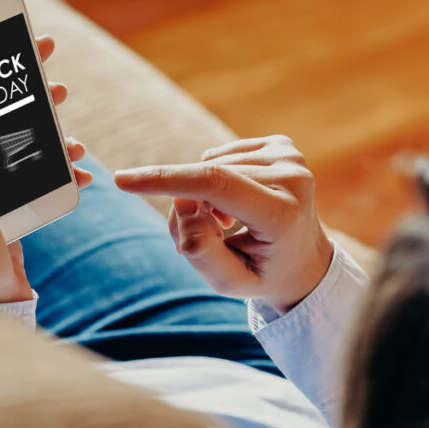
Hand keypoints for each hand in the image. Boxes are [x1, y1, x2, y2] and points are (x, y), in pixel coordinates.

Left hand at [0, 36, 91, 303]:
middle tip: (56, 82)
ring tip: (74, 139)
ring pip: (32, 149)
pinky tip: (82, 176)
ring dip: (56, 138)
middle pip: (8, 121)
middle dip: (34, 99)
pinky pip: (47, 182)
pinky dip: (67, 175)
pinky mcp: (18, 211)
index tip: (21, 49)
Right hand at [114, 135, 332, 312]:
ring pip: (211, 166)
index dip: (165, 179)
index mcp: (283, 214)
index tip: (123, 180)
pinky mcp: (283, 145)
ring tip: (227, 225)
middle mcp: (293, 177)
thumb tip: (182, 202)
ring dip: (204, 196)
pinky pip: (222, 156)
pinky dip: (217, 180)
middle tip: (205, 238)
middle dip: (187, 207)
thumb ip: (199, 250)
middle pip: (207, 180)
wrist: (305, 260)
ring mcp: (291, 156)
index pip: (215, 184)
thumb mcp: (230, 282)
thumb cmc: (263, 274)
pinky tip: (238, 203)